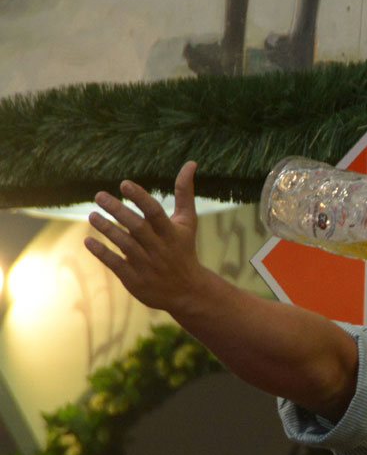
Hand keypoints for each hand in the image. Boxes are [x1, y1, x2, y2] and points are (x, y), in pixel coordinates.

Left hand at [84, 161, 201, 312]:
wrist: (186, 291)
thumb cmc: (183, 249)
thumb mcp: (187, 222)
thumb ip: (184, 193)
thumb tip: (191, 163)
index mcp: (172, 233)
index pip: (156, 212)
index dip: (140, 197)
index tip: (124, 183)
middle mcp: (159, 249)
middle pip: (137, 227)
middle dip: (118, 210)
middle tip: (99, 195)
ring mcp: (146, 265)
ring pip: (124, 244)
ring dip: (106, 228)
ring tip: (92, 215)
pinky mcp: (135, 279)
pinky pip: (115, 263)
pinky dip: (101, 252)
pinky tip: (88, 240)